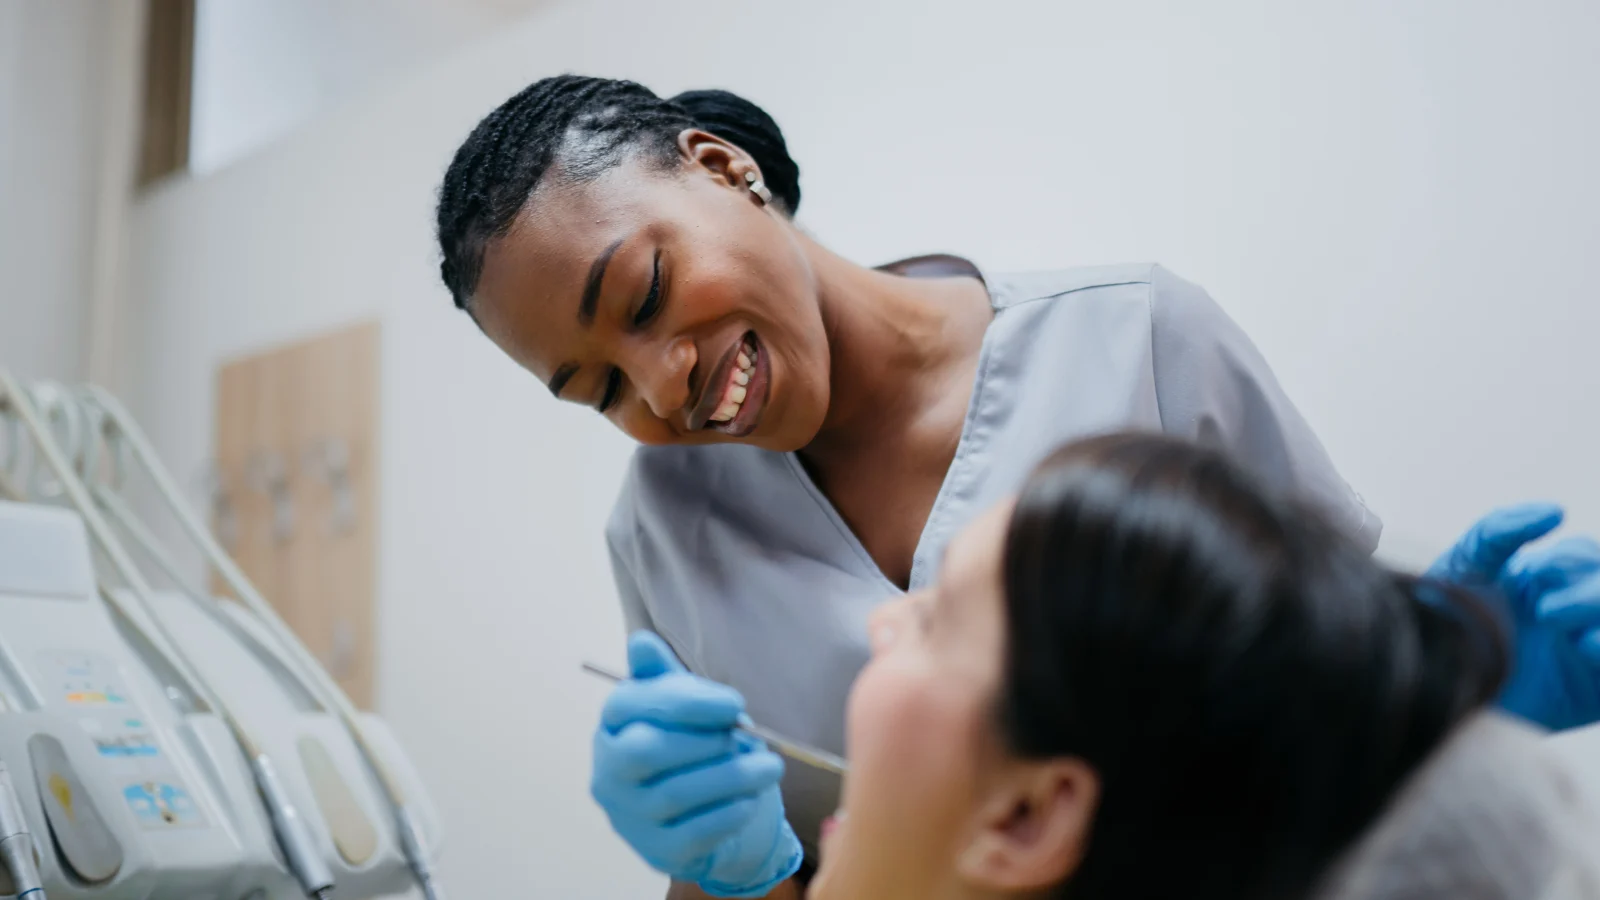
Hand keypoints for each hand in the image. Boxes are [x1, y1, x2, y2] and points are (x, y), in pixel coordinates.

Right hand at [590, 631, 802, 896]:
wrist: (691, 810)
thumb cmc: (682, 743)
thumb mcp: (676, 704)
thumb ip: (662, 675)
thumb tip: (643, 644)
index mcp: (612, 726)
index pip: (634, 705)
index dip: (686, 702)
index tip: (734, 702)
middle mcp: (609, 772)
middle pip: (647, 751)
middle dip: (704, 741)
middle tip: (749, 737)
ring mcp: (628, 815)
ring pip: (675, 795)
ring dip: (731, 778)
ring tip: (769, 766)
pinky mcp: (655, 850)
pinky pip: (693, 833)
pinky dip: (728, 814)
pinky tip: (751, 800)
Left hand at [1429, 503, 1599, 730]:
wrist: (1432, 681)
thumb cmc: (1445, 620)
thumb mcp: (1465, 566)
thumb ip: (1499, 530)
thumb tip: (1555, 511)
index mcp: (1547, 581)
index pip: (1582, 556)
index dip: (1563, 563)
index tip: (1531, 576)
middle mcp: (1573, 611)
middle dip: (1584, 590)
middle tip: (1544, 608)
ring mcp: (1587, 650)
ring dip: (1594, 608)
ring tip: (1559, 626)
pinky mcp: (1594, 690)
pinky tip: (1586, 647)